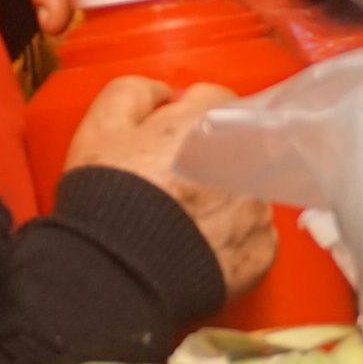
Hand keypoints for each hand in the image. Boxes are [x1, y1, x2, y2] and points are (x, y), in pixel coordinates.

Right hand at [62, 75, 278, 297]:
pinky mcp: (260, 253)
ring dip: (224, 197)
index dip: (188, 118)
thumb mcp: (101, 127)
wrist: (114, 271)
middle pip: (237, 147)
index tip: (170, 137)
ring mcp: (258, 211)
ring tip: (183, 218)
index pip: (218, 101)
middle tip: (172, 182)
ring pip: (248, 191)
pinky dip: (231, 238)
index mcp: (213, 125)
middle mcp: (247, 164)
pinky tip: (198, 244)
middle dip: (210, 158)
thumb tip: (164, 93)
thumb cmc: (107, 196)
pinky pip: (253, 236)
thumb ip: (134, 92)